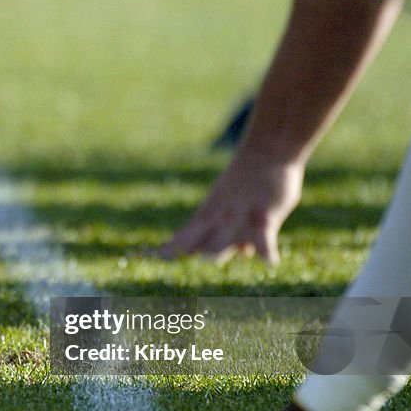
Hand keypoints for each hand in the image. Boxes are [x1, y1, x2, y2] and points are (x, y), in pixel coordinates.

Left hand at [159, 157, 303, 263]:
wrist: (267, 150)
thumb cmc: (252, 183)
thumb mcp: (238, 209)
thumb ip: (239, 232)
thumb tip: (245, 253)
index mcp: (206, 220)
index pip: (180, 241)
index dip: (164, 251)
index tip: (142, 255)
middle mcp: (216, 222)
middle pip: (192, 246)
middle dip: (182, 253)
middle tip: (169, 256)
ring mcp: (237, 221)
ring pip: (219, 246)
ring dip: (215, 253)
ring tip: (216, 255)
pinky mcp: (263, 218)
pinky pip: (263, 239)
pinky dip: (265, 251)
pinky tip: (269, 261)